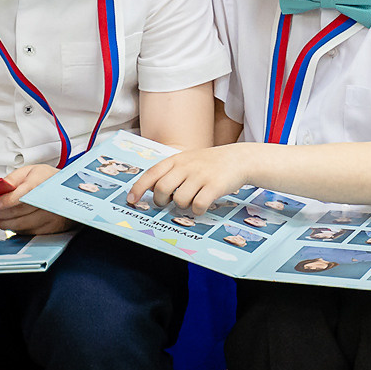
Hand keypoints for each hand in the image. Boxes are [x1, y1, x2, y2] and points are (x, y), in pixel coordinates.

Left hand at [0, 164, 70, 235]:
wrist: (71, 193)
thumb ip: (14, 178)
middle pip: (21, 211)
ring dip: (4, 223)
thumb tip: (0, 187)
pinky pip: (28, 231)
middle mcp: (50, 201)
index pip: (26, 193)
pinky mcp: (51, 228)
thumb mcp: (31, 171)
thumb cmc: (48, 180)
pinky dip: (14, 228)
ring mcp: (52, 216)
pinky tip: (7, 222)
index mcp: (44, 182)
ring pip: (23, 224)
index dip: (8, 200)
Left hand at [127, 143, 258, 214]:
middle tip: (167, 202)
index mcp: (177, 159)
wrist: (239, 159)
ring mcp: (201, 176)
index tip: (131, 200)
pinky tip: (201, 206)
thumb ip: (170, 172)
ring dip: (182, 206)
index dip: (138, 188)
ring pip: (179, 200)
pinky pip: (198, 206)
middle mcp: (187, 166)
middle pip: (162, 189)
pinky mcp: (214, 186)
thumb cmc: (210, 163)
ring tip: (191, 200)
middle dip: (160, 201)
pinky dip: (197, 211)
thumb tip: (150, 189)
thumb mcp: (188, 160)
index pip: (152, 174)